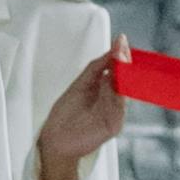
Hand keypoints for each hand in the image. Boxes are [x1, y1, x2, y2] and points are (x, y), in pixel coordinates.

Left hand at [33, 47, 123, 179]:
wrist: (56, 140)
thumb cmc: (65, 115)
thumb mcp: (79, 85)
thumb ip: (95, 69)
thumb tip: (111, 52)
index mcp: (106, 90)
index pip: (118, 69)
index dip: (119, 54)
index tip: (120, 40)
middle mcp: (113, 101)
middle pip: (124, 78)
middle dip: (124, 61)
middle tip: (122, 47)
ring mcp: (115, 113)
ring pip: (124, 91)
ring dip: (124, 74)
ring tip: (120, 57)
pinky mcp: (113, 125)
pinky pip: (119, 107)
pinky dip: (119, 93)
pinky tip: (116, 79)